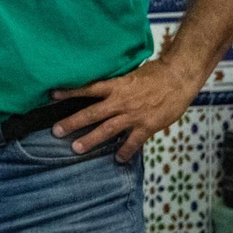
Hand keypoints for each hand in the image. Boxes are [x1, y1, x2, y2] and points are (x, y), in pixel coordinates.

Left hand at [49, 58, 200, 161]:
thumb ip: (116, 83)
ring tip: (76, 148)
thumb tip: (100, 86)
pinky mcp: (147, 126)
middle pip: (92, 113)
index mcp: (116, 86)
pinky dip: (125, 151)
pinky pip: (133, 142)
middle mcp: (121, 101)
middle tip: (56, 130)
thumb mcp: (131, 73)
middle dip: (73, 122)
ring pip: (107, 130)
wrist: (179, 78)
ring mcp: (133, 115)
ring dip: (91, 139)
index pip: (88, 88)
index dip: (70, 92)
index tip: (52, 95)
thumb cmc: (156, 73)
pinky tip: (118, 159)